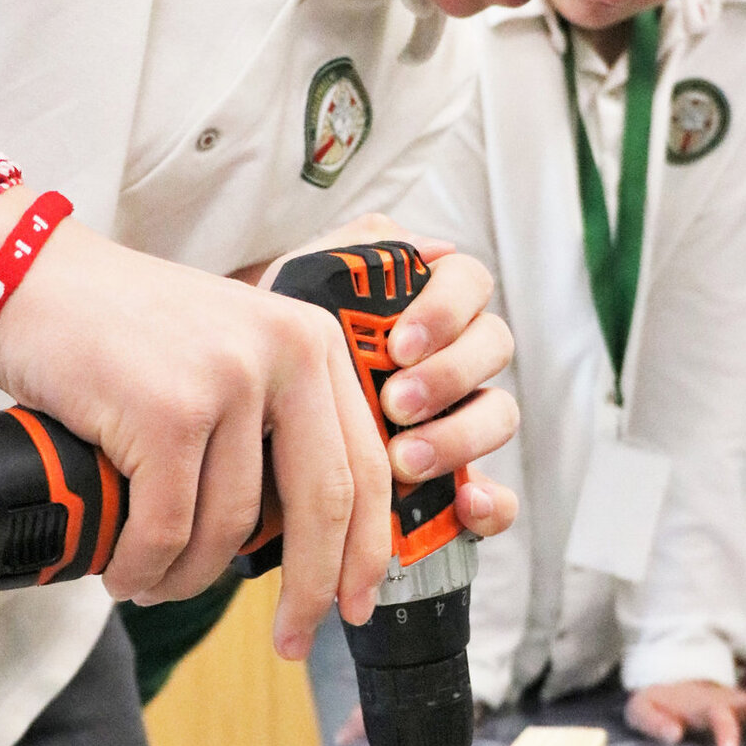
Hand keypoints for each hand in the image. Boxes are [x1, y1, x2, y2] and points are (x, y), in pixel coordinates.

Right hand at [0, 213, 392, 656]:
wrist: (26, 275)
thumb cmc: (119, 325)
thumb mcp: (228, 349)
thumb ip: (275, 415)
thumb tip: (303, 532)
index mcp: (312, 342)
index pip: (366, 465)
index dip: (367, 549)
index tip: (357, 605)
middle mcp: (285, 353)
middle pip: (320, 506)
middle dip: (310, 590)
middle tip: (291, 642)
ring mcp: (226, 380)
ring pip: (231, 528)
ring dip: (190, 579)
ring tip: (155, 584)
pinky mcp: (165, 412)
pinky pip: (167, 528)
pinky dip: (143, 568)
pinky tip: (123, 575)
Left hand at [259, 213, 518, 540]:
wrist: (244, 428)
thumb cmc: (278, 354)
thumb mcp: (296, 293)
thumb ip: (345, 254)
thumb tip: (420, 240)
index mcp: (427, 304)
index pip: (468, 282)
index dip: (445, 310)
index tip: (398, 344)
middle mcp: (456, 357)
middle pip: (493, 345)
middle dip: (449, 375)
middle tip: (396, 403)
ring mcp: (463, 420)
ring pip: (501, 414)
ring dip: (462, 436)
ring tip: (405, 459)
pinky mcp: (460, 483)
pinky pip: (500, 497)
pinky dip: (492, 504)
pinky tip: (464, 505)